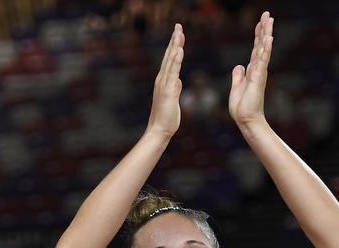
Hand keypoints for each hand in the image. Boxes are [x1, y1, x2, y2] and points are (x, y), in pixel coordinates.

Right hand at [145, 24, 183, 139]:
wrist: (159, 130)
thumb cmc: (166, 117)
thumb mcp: (173, 99)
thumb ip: (175, 88)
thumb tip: (178, 81)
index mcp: (164, 81)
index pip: (170, 60)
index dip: (174, 46)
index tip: (178, 33)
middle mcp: (161, 79)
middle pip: (169, 56)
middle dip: (174, 40)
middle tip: (178, 26)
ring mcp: (163, 84)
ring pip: (170, 61)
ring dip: (175, 45)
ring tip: (179, 32)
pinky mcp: (168, 90)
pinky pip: (173, 72)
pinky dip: (176, 60)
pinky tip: (179, 50)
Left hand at [228, 12, 272, 126]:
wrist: (245, 119)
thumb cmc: (242, 107)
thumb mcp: (236, 87)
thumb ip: (238, 76)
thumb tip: (239, 66)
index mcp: (252, 70)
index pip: (255, 48)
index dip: (257, 35)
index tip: (260, 22)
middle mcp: (258, 68)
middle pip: (261, 44)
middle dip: (264, 29)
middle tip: (268, 14)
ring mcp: (260, 72)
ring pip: (263, 49)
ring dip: (266, 34)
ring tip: (269, 20)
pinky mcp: (259, 77)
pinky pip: (263, 60)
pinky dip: (266, 49)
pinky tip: (269, 38)